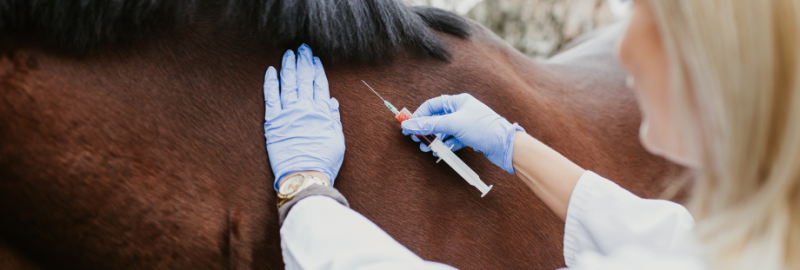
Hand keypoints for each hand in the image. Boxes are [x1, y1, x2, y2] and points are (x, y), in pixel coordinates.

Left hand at [264, 44, 344, 189]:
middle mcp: (305, 108)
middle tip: (302, 49)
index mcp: (322, 112)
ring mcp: (288, 113)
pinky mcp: (273, 121)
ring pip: (288, 83)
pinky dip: (271, 82)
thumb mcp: (337, 139)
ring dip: (289, 66)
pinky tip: (271, 70)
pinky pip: (271, 96)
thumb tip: (331, 102)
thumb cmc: (323, 161)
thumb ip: (333, 118)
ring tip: (289, 54)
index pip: (320, 85)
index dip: (317, 70)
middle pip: (304, 79)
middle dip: (304, 62)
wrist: (305, 175)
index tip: (315, 59)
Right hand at [400, 94, 523, 173]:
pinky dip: (446, 145)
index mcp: (458, 101)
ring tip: (426, 149)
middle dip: (425, 130)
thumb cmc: (482, 128)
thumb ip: (430, 124)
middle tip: (416, 140)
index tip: (408, 126)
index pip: (432, 105)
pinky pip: (453, 140)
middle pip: (436, 119)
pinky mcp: (470, 137)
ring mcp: (466, 124)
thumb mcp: (453, 124)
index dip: (419, 115)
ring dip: (434, 139)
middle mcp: (461, 111)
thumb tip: (410, 124)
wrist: (505, 145)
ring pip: (444, 131)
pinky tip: (442, 152)